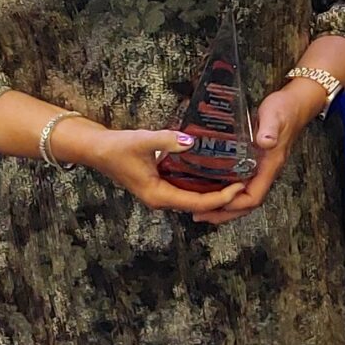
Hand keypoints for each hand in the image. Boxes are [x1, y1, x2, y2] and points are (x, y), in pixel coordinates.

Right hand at [67, 123, 243, 216]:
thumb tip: (189, 141)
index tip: (241, 186)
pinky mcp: (161, 186)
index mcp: (158, 195)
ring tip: (238, 180)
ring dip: (216, 193)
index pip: (198, 203)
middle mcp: (161, 199)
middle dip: (224, 198)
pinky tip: (219, 174)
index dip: (221, 197)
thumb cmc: (117, 147)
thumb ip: (166, 140)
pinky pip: (188, 190)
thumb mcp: (142, 140)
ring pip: (195, 199)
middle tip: (247, 183)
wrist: (96, 149)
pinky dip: (204, 186)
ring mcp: (161, 194)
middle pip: (200, 205)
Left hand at [190, 80, 325, 225]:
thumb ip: (270, 129)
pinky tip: (210, 188)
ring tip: (201, 209)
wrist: (296, 102)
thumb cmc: (285, 109)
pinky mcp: (253, 161)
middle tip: (199, 216)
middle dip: (224, 213)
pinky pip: (239, 183)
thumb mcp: (275, 116)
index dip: (234, 205)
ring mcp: (259, 167)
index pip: (254, 197)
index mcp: (270, 166)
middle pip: (246, 203)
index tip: (213, 205)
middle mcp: (264, 171)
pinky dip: (224, 191)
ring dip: (222, 206)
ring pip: (242, 196)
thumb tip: (265, 142)